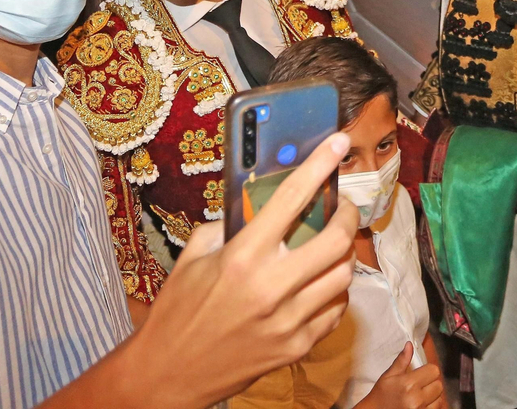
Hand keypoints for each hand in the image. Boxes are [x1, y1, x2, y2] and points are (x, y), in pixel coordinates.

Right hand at [57, 133, 357, 408]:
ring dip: (343, 254)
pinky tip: (320, 283)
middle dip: (347, 215)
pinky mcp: (296, 347)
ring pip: (343, 276)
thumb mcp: (194, 257)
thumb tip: (259, 202)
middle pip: (336, 240)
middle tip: (341, 207)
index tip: (337, 143)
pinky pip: (335, 310)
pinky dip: (334, 291)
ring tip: (331, 246)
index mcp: (242, 258)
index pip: (291, 199)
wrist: (169, 373)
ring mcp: (288, 321)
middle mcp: (270, 288)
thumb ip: (228, 225)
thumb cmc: (179, 311)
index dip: (319, 165)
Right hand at [355, 342, 445, 408]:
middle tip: (420, 385)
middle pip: (439, 385)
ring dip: (432, 396)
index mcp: (408, 384)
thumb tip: (409, 345)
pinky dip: (431, 406)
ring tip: (420, 396)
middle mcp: (416, 398)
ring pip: (439, 398)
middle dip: (431, 383)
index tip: (421, 373)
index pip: (434, 371)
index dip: (428, 370)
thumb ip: (401, 361)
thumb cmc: (381, 395)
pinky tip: (421, 404)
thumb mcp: (388, 376)